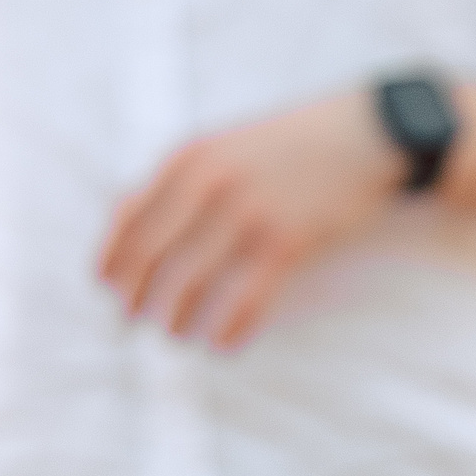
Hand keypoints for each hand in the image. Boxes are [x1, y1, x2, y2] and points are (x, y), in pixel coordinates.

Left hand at [98, 91, 402, 348]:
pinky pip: (244, 297)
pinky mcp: (286, 241)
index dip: (112, 259)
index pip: (128, 219)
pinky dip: (229, 326)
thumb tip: (131, 225)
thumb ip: (182, 181)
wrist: (370, 132)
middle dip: (135, 294)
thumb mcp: (226, 146)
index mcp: (187, 159)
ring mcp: (247, 213)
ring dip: (176, 316)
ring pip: (191, 281)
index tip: (105, 286)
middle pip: (150, 255)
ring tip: (174, 332)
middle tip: (131, 319)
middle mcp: (208, 184)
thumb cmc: (293, 143)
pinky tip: (221, 343)